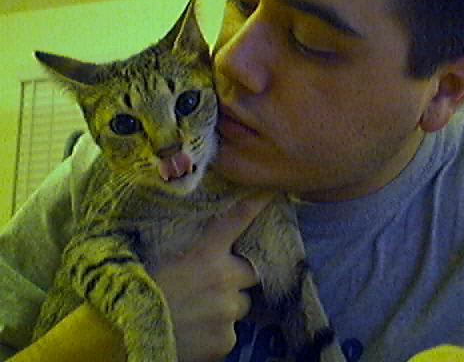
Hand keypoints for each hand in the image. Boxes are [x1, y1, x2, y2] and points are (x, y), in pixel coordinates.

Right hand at [151, 192, 271, 361]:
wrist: (126, 337)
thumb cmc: (139, 293)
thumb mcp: (160, 259)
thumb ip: (189, 250)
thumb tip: (200, 242)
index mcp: (205, 253)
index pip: (238, 220)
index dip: (258, 203)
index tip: (271, 190)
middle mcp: (223, 279)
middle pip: (252, 270)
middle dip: (240, 275)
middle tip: (217, 281)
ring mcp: (228, 311)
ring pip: (240, 304)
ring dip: (226, 306)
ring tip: (198, 311)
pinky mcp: (226, 340)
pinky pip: (229, 332)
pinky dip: (217, 333)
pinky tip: (195, 332)